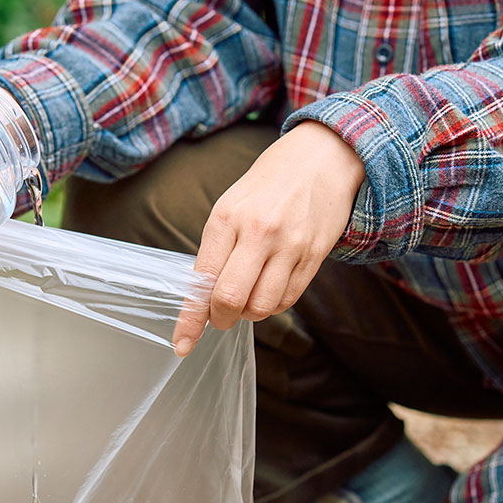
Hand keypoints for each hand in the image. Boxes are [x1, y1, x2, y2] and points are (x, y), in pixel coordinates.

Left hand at [173, 121, 365, 356]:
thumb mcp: (229, 207)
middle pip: (231, 300)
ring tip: (246, 296)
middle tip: (219, 315)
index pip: (203, 281)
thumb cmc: (266, 186)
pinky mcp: (315, 255)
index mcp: (226, 218)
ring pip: (262, 307)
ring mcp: (290, 245)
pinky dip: (272, 305)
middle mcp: (258, 232)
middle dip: (220, 318)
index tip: (182, 344)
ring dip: (248, 313)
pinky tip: (268, 289)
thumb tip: (202, 297)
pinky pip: (288, 299)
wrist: (321, 158)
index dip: (191, 319)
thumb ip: (215, 251)